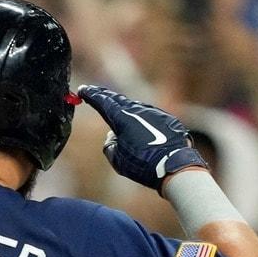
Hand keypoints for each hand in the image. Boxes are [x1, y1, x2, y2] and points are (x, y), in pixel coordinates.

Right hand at [76, 85, 206, 191]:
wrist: (174, 166)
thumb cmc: (143, 164)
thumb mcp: (117, 159)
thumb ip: (110, 145)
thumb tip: (113, 136)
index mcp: (122, 117)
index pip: (102, 102)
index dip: (91, 95)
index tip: (83, 90)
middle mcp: (138, 110)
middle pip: (118, 100)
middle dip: (105, 96)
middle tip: (96, 92)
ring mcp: (154, 113)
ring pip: (136, 107)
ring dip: (125, 107)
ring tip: (116, 106)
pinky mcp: (167, 119)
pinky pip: (150, 116)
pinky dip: (142, 117)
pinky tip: (140, 123)